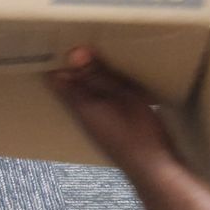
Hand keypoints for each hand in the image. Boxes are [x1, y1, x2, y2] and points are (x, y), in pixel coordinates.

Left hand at [47, 47, 188, 209]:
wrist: (154, 170)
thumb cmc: (140, 132)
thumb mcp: (123, 96)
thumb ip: (98, 75)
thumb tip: (73, 52)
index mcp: (81, 105)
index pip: (56, 79)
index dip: (55, 60)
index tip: (56, 40)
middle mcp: (83, 116)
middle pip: (67, 87)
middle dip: (70, 66)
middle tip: (74, 40)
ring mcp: (95, 125)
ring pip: (82, 95)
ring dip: (85, 77)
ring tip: (93, 54)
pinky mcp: (108, 129)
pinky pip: (96, 103)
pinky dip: (98, 89)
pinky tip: (110, 82)